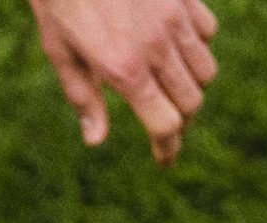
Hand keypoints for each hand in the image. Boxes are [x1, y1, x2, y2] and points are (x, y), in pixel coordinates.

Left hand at [28, 0, 218, 164]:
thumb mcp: (60, 50)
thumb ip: (83, 97)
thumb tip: (96, 140)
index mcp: (124, 70)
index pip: (164, 124)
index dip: (168, 147)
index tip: (164, 159)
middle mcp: (157, 48)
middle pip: (190, 104)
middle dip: (179, 121)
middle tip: (163, 126)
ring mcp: (175, 20)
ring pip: (205, 72)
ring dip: (190, 88)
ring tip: (169, 90)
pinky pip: (207, 34)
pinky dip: (197, 49)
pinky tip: (175, 49)